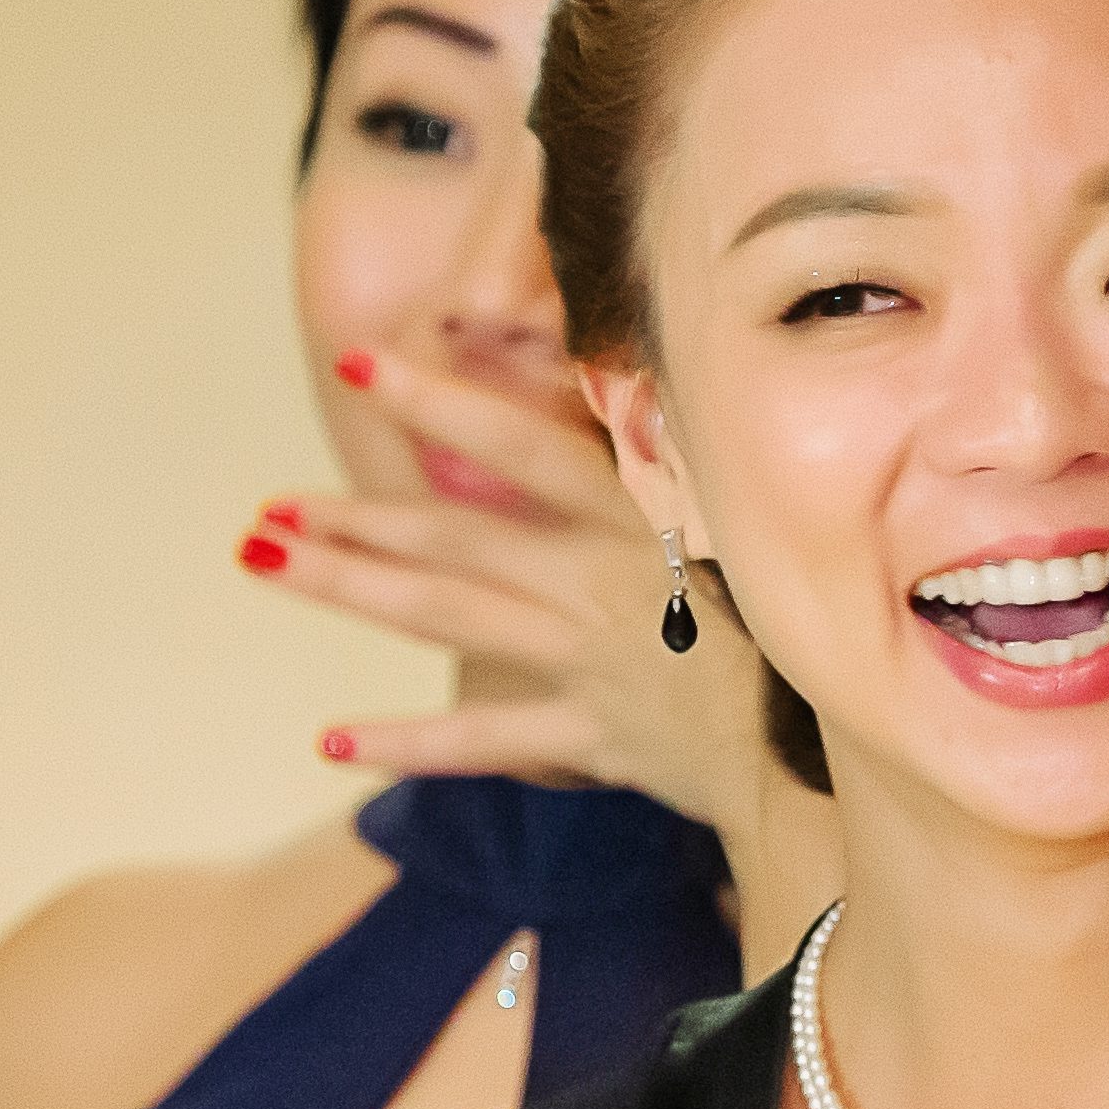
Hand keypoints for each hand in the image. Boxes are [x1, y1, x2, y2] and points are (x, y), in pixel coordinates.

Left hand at [249, 349, 781, 833]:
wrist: (841, 744)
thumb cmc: (792, 617)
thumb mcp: (741, 520)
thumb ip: (668, 462)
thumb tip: (618, 384)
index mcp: (641, 518)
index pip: (525, 444)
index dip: (443, 402)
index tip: (362, 363)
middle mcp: (604, 583)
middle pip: (457, 538)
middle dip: (356, 517)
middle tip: (268, 508)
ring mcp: (592, 660)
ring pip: (448, 616)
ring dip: (350, 588)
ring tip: (266, 562)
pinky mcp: (595, 737)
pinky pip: (486, 742)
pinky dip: (409, 746)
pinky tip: (332, 742)